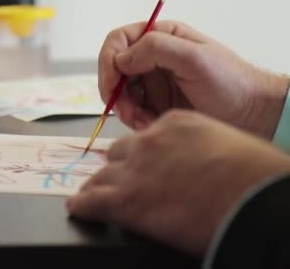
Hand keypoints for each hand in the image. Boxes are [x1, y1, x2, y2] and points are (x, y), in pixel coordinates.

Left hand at [66, 110, 289, 255]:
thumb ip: (202, 147)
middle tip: (120, 179)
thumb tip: (202, 161)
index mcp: (174, 124)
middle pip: (119, 152)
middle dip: (119, 165)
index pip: (146, 135)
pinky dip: (83, 205)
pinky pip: (91, 200)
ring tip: (92, 194)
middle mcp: (148, 142)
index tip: (144, 162)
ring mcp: (133, 169)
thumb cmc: (253, 174)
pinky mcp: (124, 199)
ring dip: (99, 186)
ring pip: (102, 175)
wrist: (251, 198)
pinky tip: (79, 208)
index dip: (144, 152)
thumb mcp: (226, 144)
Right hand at [99, 20, 288, 138]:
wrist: (252, 115)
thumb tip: (121, 57)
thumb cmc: (231, 83)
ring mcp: (153, 81)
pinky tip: (150, 124)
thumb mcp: (196, 59)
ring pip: (120, 93)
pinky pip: (131, 111)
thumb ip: (157, 49)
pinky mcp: (155, 103)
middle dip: (116, 92)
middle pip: (113, 70)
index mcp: (161, 37)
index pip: (118, 41)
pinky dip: (135, 120)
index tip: (111, 85)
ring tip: (144, 122)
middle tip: (127, 112)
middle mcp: (152, 57)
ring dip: (126, 110)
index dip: (108, 61)